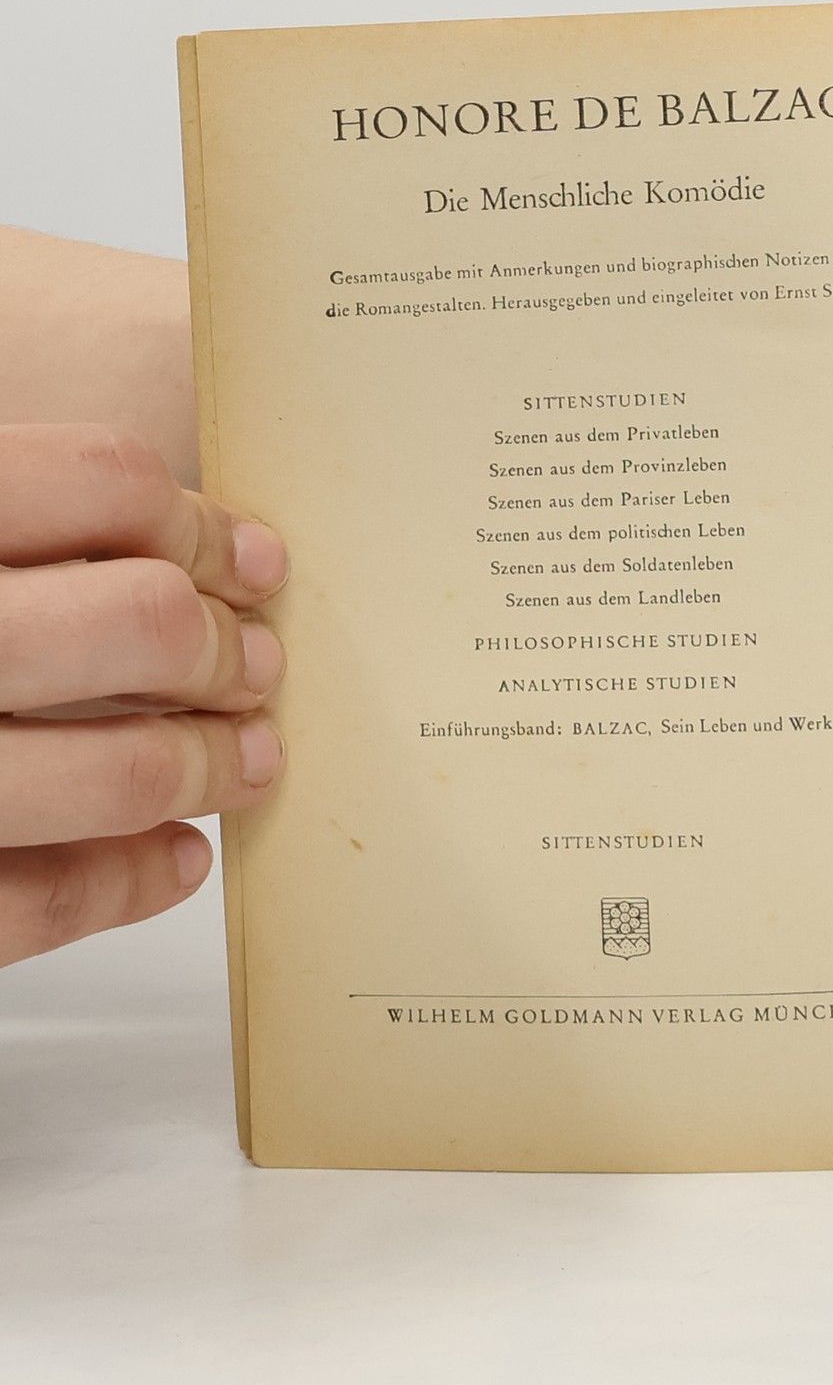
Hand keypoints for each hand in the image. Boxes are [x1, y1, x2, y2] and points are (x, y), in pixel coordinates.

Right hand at [0, 425, 286, 965]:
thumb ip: (2, 518)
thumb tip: (168, 543)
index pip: (102, 484)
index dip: (198, 524)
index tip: (245, 559)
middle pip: (140, 623)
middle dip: (225, 649)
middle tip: (255, 662)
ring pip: (120, 769)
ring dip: (210, 764)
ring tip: (244, 756)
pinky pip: (31, 900)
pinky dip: (126, 882)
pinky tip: (172, 857)